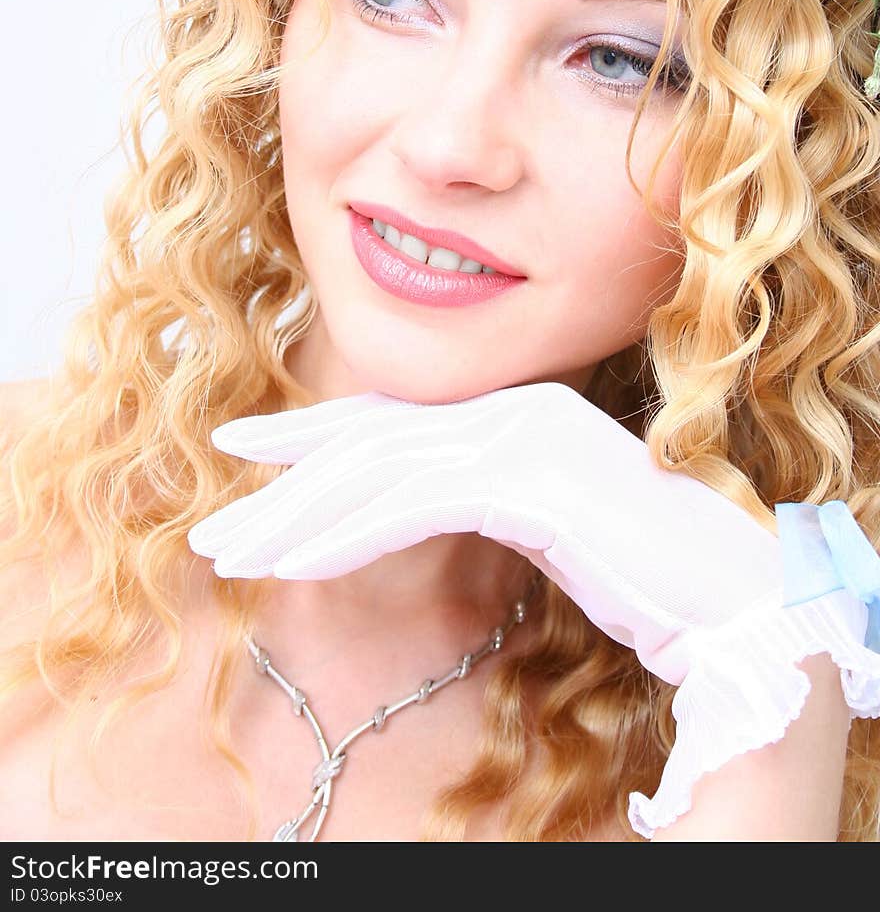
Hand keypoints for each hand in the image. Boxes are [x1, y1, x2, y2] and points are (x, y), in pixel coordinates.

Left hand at [187, 380, 782, 684]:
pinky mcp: (526, 475)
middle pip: (369, 443)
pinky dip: (344, 536)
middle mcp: (509, 409)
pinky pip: (411, 503)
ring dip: (291, 519)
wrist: (730, 593)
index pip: (392, 420)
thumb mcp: (546, 522)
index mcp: (512, 412)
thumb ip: (484, 496)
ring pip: (376, 471)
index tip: (243, 449)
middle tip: (210, 525)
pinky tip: (291, 567)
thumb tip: (416, 506)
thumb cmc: (645, 568)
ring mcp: (519, 434)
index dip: (310, 434)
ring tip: (227, 558)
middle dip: (281, 486)